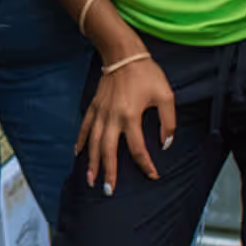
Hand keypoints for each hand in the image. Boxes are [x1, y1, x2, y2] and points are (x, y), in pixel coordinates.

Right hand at [77, 54, 175, 195]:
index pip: (137, 148)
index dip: (146, 164)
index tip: (153, 175)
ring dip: (91, 162)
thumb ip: (168, 122)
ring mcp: (101, 112)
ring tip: (90, 179)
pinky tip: (77, 153)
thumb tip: (165, 144)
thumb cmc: (147, 74)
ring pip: (92, 142)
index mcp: (131, 116)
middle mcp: (112, 117)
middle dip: (108, 172)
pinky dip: (80, 141)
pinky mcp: (94, 106)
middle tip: (107, 190)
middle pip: (107, 150)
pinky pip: (85, 127)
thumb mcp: (166, 96)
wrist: (124, 54)